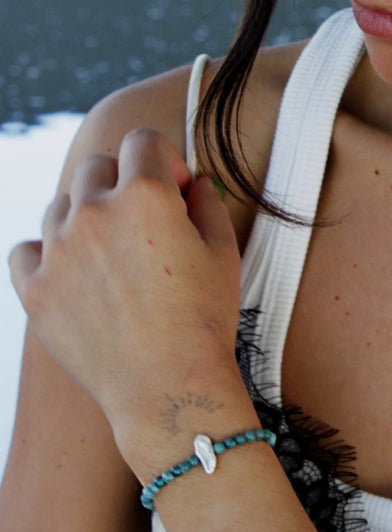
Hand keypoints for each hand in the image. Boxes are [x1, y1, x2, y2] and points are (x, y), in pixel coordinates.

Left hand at [8, 128, 244, 467]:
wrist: (168, 389)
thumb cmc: (203, 322)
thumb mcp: (224, 252)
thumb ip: (206, 202)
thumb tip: (192, 182)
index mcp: (146, 196)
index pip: (142, 142)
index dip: (163, 162)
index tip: (173, 192)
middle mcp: (95, 213)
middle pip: (97, 167)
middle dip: (122, 183)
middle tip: (144, 226)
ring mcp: (59, 250)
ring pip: (61, 206)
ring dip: (85, 218)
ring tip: (112, 258)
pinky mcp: (34, 288)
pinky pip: (27, 249)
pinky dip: (47, 254)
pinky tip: (73, 272)